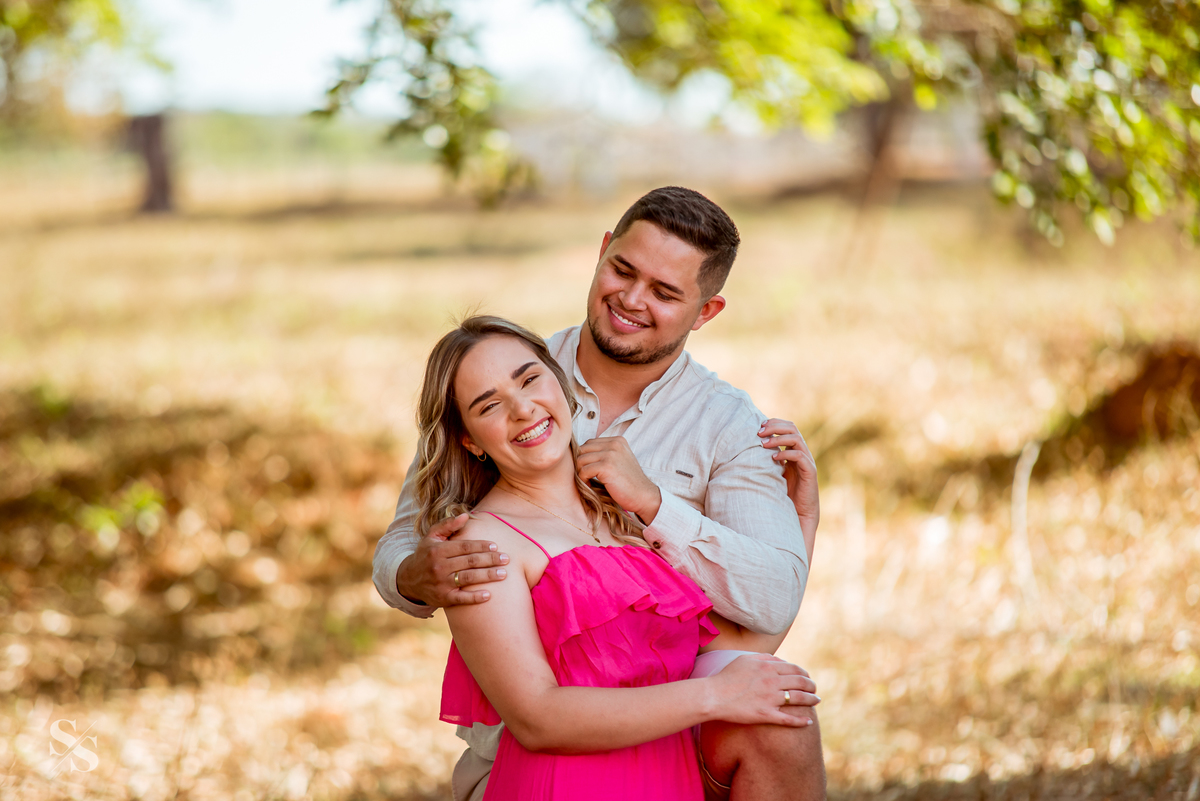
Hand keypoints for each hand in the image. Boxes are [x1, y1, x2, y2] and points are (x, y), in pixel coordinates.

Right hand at [395, 513, 509, 607]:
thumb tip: (466, 516)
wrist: (408, 579)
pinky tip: (488, 595)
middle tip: (506, 559)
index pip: (464, 546)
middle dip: (490, 560)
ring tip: (503, 574)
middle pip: (470, 562)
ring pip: (468, 578)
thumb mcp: (432, 537)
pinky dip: (475, 598)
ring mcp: (441, 584)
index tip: (495, 546)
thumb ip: (448, 525)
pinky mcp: (443, 599)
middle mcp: (439, 567)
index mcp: (438, 550)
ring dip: (488, 576)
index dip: (481, 546)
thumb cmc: (426, 554)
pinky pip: (461, 599)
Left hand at [576, 436, 661, 523]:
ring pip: (580, 460)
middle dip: (581, 464)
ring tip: (588, 481)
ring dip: (581, 473)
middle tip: (586, 477)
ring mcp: (610, 454)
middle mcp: (614, 444)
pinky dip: (583, 480)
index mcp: (617, 440)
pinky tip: (591, 486)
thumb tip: (580, 454)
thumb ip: (605, 453)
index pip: (589, 443)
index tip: (590, 470)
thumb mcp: (620, 460)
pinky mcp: (606, 466)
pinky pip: (583, 471)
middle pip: (583, 450)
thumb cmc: (630, 482)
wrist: (643, 495)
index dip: (586, 457)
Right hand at [707, 654, 819, 726]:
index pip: (795, 669)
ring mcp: (770, 698)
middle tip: (814, 690)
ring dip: (811, 700)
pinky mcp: (765, 714)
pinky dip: (800, 721)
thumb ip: (763, 657)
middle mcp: (772, 681)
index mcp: (768, 666)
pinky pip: (788, 719)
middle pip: (800, 682)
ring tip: (816, 701)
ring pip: (798, 699)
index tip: (807, 678)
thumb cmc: (727, 677)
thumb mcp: (745, 659)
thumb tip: (779, 660)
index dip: (804, 674)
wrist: (713, 695)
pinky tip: (808, 722)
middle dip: (811, 686)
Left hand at [759, 418, 819, 540]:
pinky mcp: (810, 471)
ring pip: (796, 439)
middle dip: (775, 427)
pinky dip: (786, 453)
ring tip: (764, 444)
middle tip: (759, 432)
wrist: (799, 512)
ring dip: (778, 438)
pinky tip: (773, 457)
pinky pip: (800, 456)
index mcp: (794, 450)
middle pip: (792, 428)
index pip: (787, 427)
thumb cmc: (784, 493)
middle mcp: (802, 452)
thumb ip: (766, 459)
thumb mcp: (772, 472)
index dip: (774, 423)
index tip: (758, 426)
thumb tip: (746, 449)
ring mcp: (807, 461)